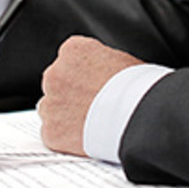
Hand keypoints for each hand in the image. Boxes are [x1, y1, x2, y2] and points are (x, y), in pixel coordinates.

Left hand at [39, 36, 143, 155]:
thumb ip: (101, 63)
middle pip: (57, 82)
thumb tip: (102, 71)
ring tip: (91, 123)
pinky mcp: (51, 130)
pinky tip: (86, 137)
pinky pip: (53, 133)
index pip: (69, 59)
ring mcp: (51, 103)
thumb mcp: (122, 60)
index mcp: (73, 50)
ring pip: (51, 108)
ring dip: (65, 114)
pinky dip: (65, 137)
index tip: (93, 84)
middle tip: (93, 105)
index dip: (83, 74)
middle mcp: (55, 73)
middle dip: (70, 93)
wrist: (137, 116)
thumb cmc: (137, 88)